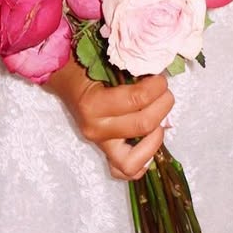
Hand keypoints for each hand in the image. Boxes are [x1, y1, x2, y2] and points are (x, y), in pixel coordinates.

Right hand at [46, 59, 174, 179]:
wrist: (66, 80)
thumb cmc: (87, 67)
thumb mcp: (106, 61)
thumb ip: (132, 68)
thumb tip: (161, 71)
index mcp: (93, 104)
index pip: (138, 100)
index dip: (157, 87)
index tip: (161, 78)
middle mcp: (95, 129)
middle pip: (143, 125)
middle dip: (163, 105)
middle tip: (166, 93)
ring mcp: (100, 144)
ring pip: (134, 159)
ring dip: (156, 138)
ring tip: (160, 120)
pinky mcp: (104, 152)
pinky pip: (125, 171)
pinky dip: (142, 162)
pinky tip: (149, 143)